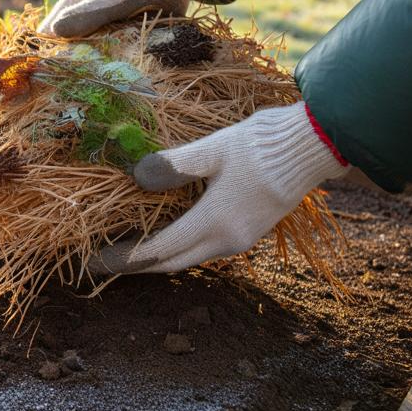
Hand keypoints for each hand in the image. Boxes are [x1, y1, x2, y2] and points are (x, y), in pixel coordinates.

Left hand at [92, 101, 348, 273]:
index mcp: (213, 223)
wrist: (314, 148)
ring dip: (161, 257)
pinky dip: (182, 247)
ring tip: (132, 248)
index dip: (126, 258)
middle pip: (173, 263)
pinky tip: (170, 234)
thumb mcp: (212, 149)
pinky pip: (207, 249)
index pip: (159, 250)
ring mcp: (241, 239)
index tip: (97, 261)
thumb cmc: (261, 145)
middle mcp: (226, 240)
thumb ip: (174, 165)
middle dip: (138, 265)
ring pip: (191, 258)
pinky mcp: (251, 232)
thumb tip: (137, 176)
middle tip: (107, 261)